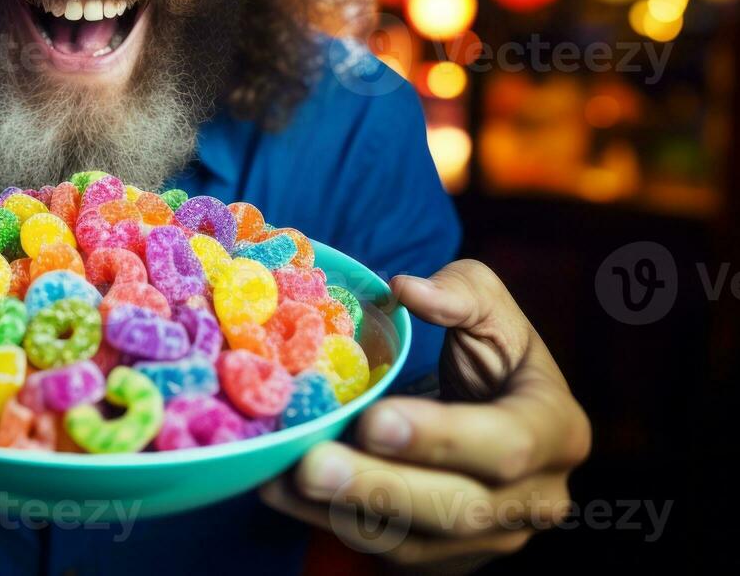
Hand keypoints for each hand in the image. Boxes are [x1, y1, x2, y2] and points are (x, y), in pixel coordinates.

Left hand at [261, 259, 591, 572]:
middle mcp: (536, 498)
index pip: (508, 443)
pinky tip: (281, 491)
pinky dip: (329, 522)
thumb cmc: (490, 353)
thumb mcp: (491, 306)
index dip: (442, 438)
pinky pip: (388, 551)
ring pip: (417, 542)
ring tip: (282, 478)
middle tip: (312, 464)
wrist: (492, 412)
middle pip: (458, 508)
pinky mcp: (447, 559)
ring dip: (342, 512)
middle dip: (378, 488)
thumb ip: (459, 291)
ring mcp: (492, 538)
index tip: (376, 420)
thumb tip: (408, 289)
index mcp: (557, 430)